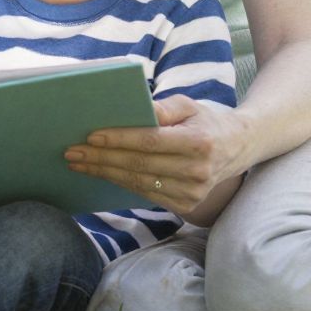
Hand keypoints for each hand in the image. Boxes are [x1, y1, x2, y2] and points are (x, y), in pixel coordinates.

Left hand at [63, 95, 250, 220]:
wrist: (238, 148)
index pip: (150, 141)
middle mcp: (197, 171)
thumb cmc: (206, 121)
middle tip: (72, 152)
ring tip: (79, 164)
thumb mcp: (189, 105)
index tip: (90, 136)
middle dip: (102, 159)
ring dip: (105, 173)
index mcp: (198, 142)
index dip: (119, 139)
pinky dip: (121, 184)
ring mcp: (193, 193)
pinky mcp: (187, 205)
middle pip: (139, 165)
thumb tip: (136, 110)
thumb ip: (164, 108)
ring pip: (139, 183)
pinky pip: (146, 194)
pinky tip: (102, 174)